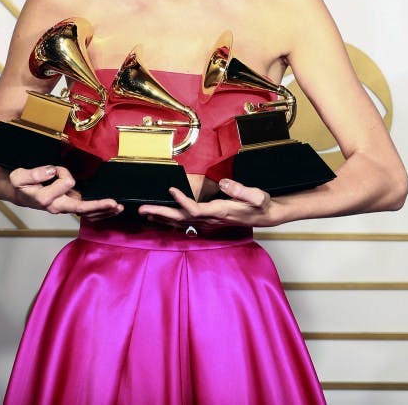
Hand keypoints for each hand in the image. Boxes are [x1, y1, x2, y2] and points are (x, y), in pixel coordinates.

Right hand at [9, 166, 122, 220]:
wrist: (21, 194)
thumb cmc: (22, 185)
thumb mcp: (19, 177)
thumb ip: (33, 174)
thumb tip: (51, 171)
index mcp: (46, 199)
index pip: (66, 182)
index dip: (63, 172)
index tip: (53, 169)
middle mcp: (57, 206)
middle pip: (82, 208)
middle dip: (98, 205)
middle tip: (113, 203)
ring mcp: (65, 208)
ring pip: (87, 212)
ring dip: (103, 210)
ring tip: (118, 208)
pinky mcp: (69, 207)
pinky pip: (86, 213)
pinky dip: (99, 212)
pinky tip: (109, 211)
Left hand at [138, 178, 276, 229]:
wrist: (264, 216)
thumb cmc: (260, 204)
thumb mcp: (256, 196)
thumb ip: (241, 190)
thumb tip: (224, 183)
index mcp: (219, 211)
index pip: (195, 209)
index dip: (182, 201)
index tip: (170, 189)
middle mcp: (210, 219)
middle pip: (181, 218)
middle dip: (161, 213)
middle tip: (142, 209)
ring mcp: (208, 223)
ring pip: (181, 222)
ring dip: (162, 218)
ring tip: (145, 213)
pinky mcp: (208, 222)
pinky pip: (186, 223)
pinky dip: (171, 221)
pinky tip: (161, 219)